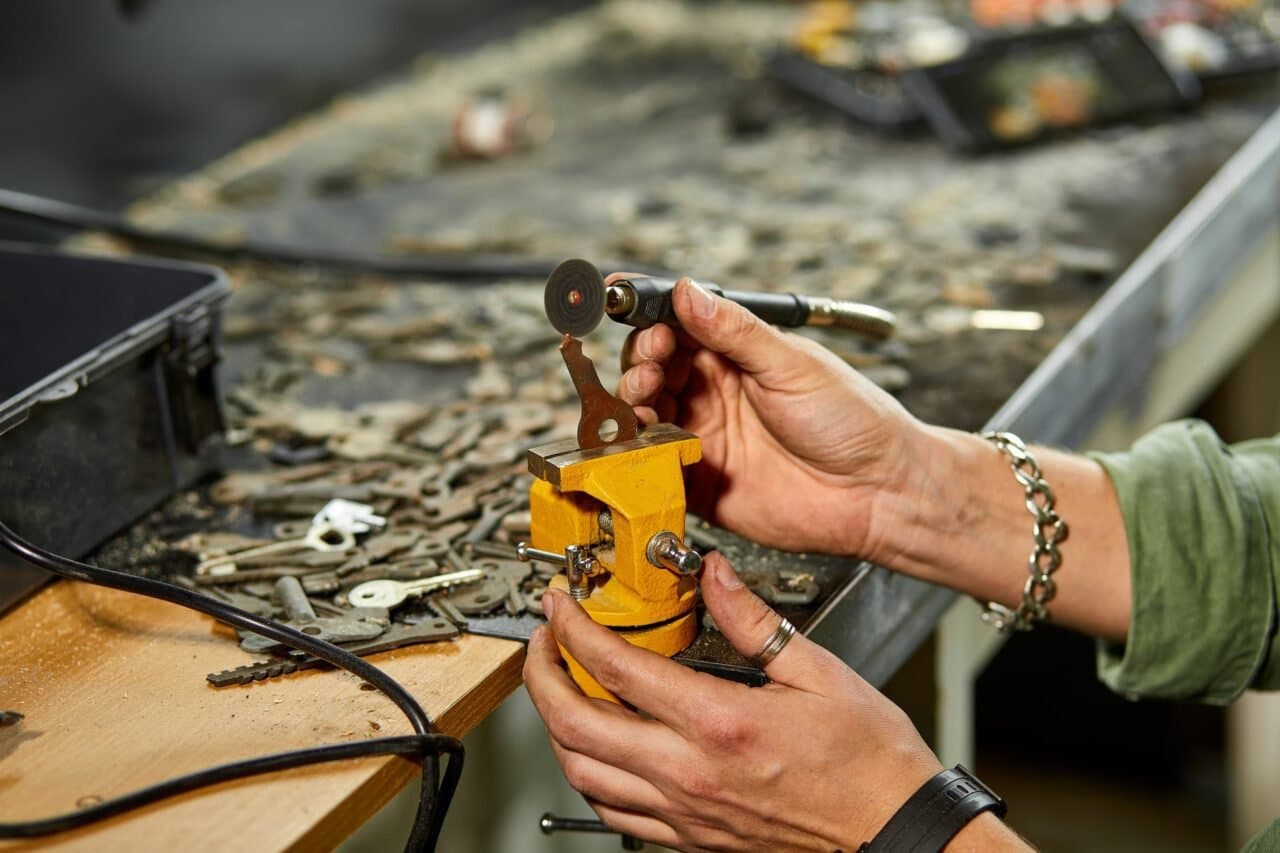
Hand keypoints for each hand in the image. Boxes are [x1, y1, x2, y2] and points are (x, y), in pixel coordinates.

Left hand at [523, 552, 944, 851]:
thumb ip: (753, 621)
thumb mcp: (819, 671)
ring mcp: (684, 812)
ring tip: (561, 689)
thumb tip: (714, 574)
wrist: (894, 831)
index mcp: (720, 722)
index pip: (616, 668)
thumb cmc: (868, 760)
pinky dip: (588, 774)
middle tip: (543, 642)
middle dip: (542, 675)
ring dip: (556, 726)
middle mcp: (690, 772)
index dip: (572, 628)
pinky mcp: (690, 838)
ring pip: (582, 773)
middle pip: (575, 725)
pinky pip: (613, 812)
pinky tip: (598, 748)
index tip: (560, 606)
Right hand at [614, 275, 925, 557]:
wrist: (878, 493)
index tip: (620, 299)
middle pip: (652, 365)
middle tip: (651, 358)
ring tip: (647, 391)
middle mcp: (714, 391)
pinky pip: (655, 462)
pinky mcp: (699, 480)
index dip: (647, 312)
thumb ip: (735, 331)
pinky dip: (640, 448)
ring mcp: (704, 434)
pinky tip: (646, 434)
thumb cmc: (853, 423)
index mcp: (737, 354)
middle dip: (641, 356)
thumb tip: (689, 292)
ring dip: (635, 396)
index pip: (678, 323)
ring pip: (645, 410)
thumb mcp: (793, 365)